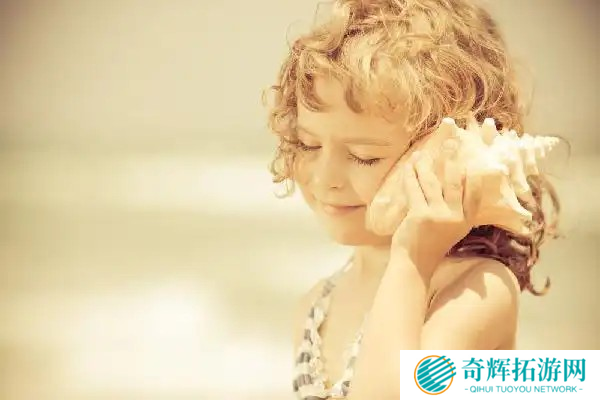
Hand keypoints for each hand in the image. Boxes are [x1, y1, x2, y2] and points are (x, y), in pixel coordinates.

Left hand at [391, 141, 474, 282]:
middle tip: (450, 142)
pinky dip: (410, 175)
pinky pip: (414, 188)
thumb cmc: (431, 245)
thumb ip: (456, 212)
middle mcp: (455, 217)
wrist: (414, 265)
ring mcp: (438, 215)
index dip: (473, 175)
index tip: (472, 158)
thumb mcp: (452, 230)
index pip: (474, 194)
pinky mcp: (420, 214)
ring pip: (432, 182)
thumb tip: (455, 184)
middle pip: (454, 181)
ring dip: (425, 165)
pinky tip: (409, 165)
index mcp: (466, 221)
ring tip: (422, 153)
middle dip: (451, 159)